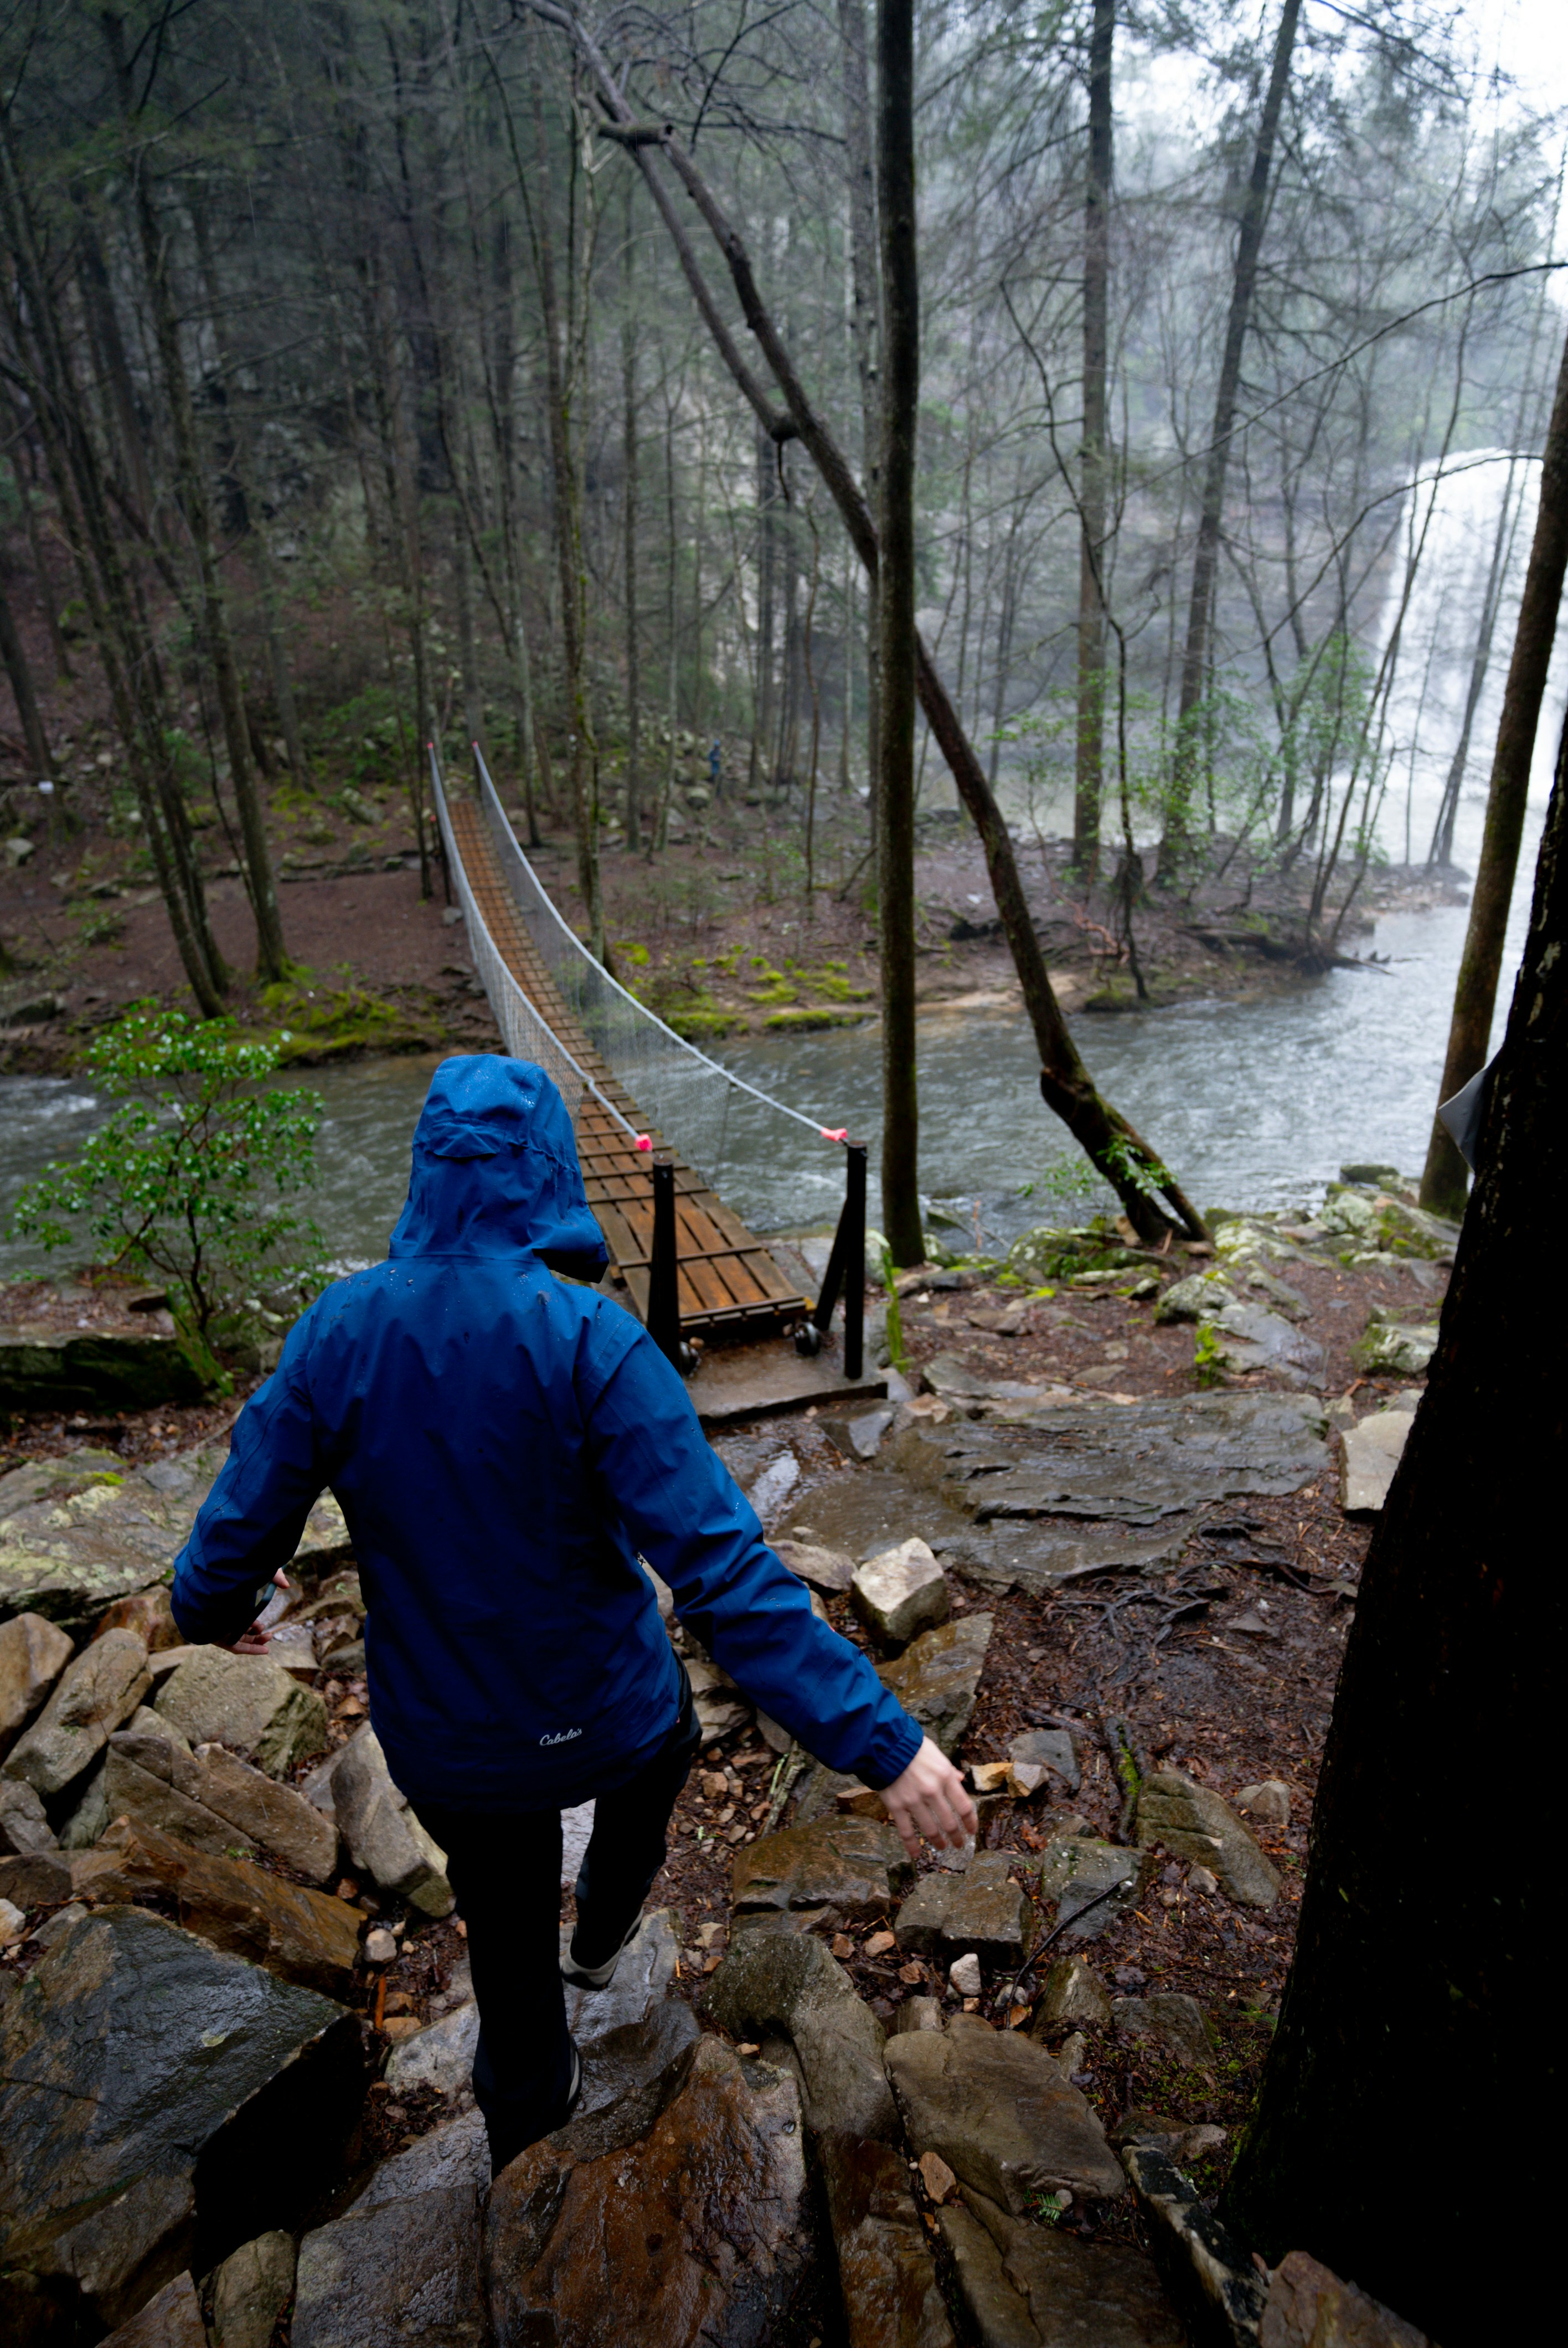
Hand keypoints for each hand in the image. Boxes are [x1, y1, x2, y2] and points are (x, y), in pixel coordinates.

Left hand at [224, 1570, 289, 1655]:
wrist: (214, 1583)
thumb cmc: (235, 1574)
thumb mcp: (259, 1573)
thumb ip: (275, 1577)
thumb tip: (286, 1586)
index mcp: (227, 1608)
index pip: (239, 1620)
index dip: (252, 1624)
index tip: (261, 1625)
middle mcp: (223, 1620)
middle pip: (241, 1632)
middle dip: (257, 1635)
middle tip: (269, 1634)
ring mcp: (220, 1629)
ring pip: (241, 1640)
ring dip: (256, 1642)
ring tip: (268, 1636)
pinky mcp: (218, 1638)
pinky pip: (236, 1647)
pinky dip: (251, 1650)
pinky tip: (265, 1651)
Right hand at [881, 1735, 977, 1860]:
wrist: (884, 1744)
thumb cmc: (912, 1747)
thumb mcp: (937, 1754)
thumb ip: (949, 1770)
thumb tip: (960, 1780)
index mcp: (945, 1777)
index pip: (964, 1806)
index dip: (970, 1822)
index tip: (972, 1831)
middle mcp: (932, 1791)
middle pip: (949, 1822)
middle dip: (956, 1837)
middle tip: (958, 1844)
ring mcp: (914, 1800)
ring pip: (930, 1829)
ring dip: (938, 1842)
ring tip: (942, 1848)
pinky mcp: (896, 1806)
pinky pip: (906, 1831)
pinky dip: (911, 1846)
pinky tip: (916, 1855)